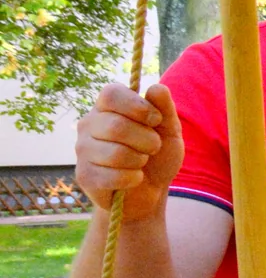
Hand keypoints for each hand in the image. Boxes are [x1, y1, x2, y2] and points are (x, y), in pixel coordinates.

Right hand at [75, 83, 182, 217]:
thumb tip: (156, 88)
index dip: (137, 106)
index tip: (155, 119)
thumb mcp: (169, 130)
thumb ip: (165, 108)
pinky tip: (134, 178)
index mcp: (107, 107)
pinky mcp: (84, 176)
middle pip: (116, 126)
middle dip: (147, 140)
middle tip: (154, 147)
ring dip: (140, 160)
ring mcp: (82, 150)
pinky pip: (112, 176)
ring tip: (142, 162)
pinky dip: (133, 178)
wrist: (149, 190)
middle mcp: (88, 125)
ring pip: (115, 153)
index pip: (111, 94)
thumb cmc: (158, 155)